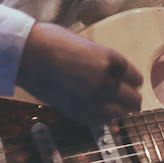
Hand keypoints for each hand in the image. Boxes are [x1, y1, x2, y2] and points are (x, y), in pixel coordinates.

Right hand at [15, 22, 144, 124]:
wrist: (28, 56)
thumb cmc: (53, 41)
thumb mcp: (87, 45)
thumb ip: (102, 60)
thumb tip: (108, 70)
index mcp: (111, 60)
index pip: (135, 77)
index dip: (132, 79)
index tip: (130, 81)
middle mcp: (107, 83)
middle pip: (133, 99)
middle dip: (131, 97)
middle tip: (127, 96)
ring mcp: (93, 101)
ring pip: (120, 114)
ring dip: (120, 110)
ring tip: (116, 107)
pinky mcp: (78, 113)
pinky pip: (101, 121)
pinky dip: (103, 117)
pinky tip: (99, 111)